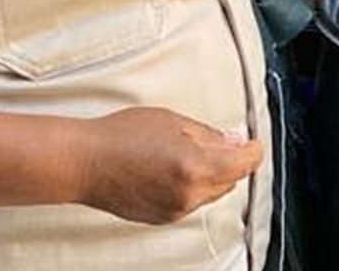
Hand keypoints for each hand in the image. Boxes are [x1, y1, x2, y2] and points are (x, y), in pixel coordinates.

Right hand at [73, 107, 262, 224]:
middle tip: (220, 140)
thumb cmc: (120, 136)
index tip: (253, 142)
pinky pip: (191, 202)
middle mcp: (189, 194)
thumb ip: (209, 134)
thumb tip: (234, 141)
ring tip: (188, 151)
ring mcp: (176, 210)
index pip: (244, 164)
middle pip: (231, 180)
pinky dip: (192, 186)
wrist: (85, 163)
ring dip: (211, 175)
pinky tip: (173, 168)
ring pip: (211, 193)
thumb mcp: (171, 120)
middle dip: (231, 161)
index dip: (253, 149)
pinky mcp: (163, 217)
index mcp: (195, 166)